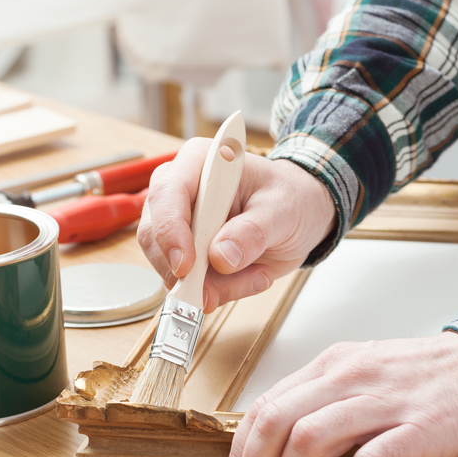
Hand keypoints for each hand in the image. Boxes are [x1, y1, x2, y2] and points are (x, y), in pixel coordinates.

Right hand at [137, 138, 335, 312]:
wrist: (301, 215)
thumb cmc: (291, 198)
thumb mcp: (284, 210)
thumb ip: (253, 231)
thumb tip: (221, 256)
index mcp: (201, 163)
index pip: (168, 193)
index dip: (171, 232)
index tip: (187, 266)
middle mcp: (181, 192)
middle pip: (156, 235)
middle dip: (187, 272)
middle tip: (217, 293)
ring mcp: (181, 226)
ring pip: (169, 266)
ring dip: (210, 286)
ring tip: (256, 276)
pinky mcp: (188, 254)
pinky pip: (188, 283)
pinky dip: (218, 291)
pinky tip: (250, 278)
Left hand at [222, 332, 457, 456]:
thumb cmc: (435, 377)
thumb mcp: (369, 374)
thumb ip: (328, 401)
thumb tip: (283, 446)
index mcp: (334, 365)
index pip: (265, 406)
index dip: (241, 452)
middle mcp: (350, 377)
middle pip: (276, 423)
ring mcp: (385, 401)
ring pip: (308, 441)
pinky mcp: (421, 428)